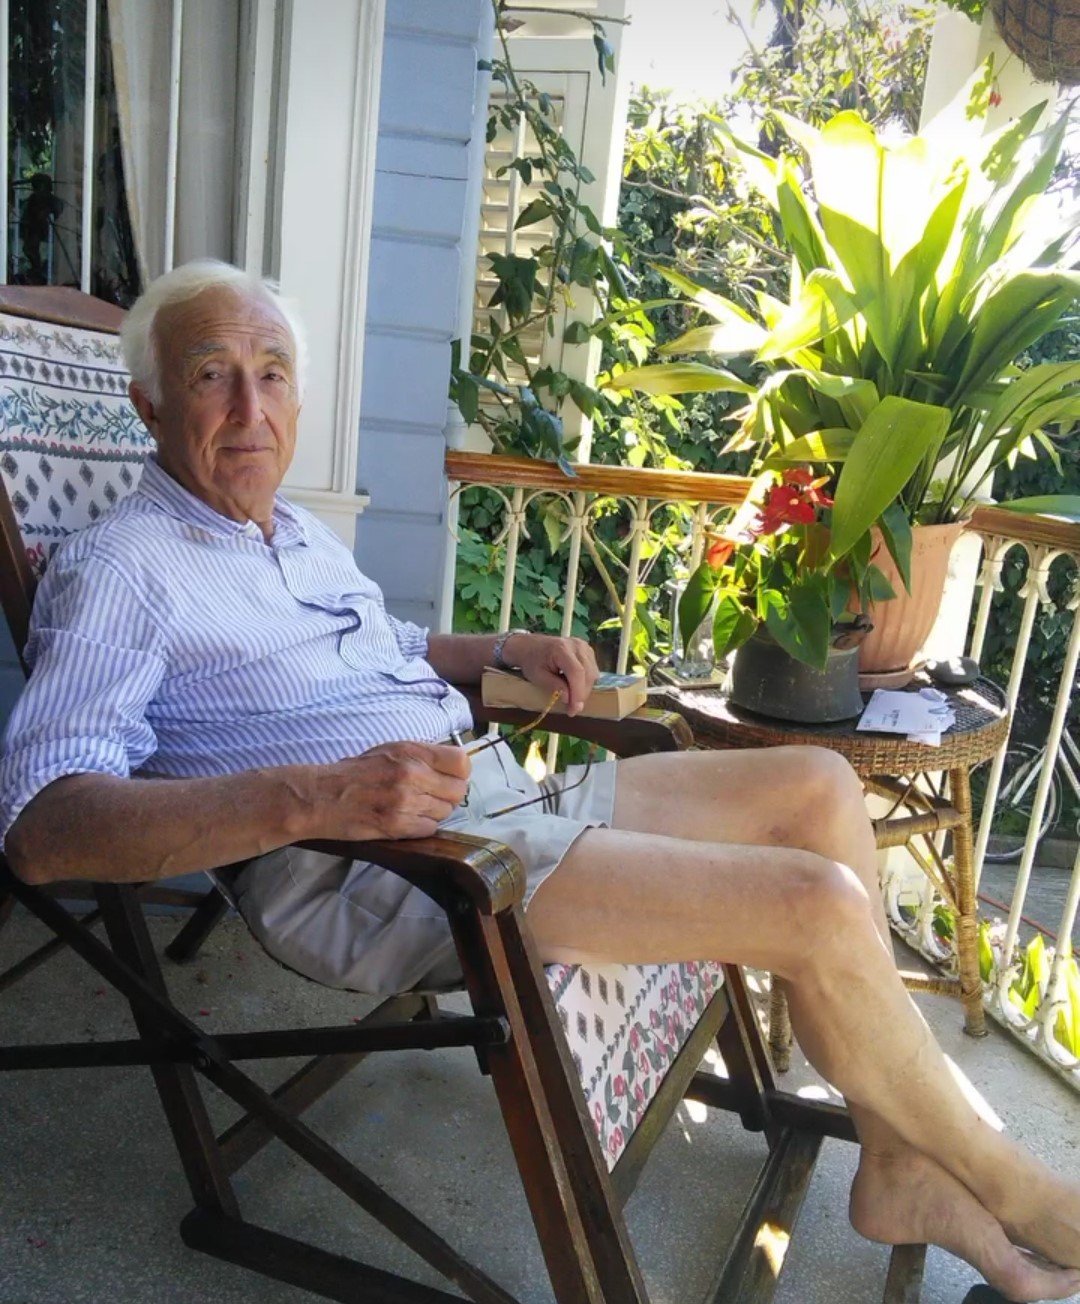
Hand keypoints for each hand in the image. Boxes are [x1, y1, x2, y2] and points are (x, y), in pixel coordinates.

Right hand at [321, 741, 470, 839]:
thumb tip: (454, 766)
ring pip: (445, 811)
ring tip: (413, 806)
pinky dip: (422, 826)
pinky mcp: (398, 826)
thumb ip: (423, 756)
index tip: (450, 776)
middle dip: (448, 794)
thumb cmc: (355, 772)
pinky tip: (406, 819)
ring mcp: (406, 802)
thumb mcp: (391, 750)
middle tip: (431, 795)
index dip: (459, 772)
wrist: (323, 796)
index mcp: (411, 752)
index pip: (461, 762)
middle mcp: (412, 775)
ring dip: (434, 811)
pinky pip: (430, 828)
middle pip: (458, 791)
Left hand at [504, 632, 598, 714]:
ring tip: (572, 698)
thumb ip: (553, 686)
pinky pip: (593, 670)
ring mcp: (584, 647)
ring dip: (585, 689)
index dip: (578, 692)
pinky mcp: (588, 651)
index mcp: (562, 649)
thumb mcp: (537, 676)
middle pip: (588, 674)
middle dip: (581, 694)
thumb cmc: (532, 661)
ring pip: (593, 674)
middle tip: (572, 709)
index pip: (577, 672)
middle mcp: (577, 645)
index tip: (574, 709)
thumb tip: (568, 698)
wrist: (531, 647)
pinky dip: (586, 682)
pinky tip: (574, 686)